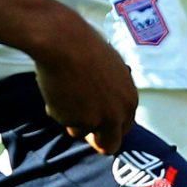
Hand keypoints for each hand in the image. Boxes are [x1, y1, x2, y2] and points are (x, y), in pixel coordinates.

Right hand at [27, 13, 138, 155]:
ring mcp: (96, 120)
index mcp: (129, 100)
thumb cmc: (85, 46)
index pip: (124, 128)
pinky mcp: (74, 122)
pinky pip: (62, 120)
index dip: (110, 127)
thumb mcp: (112, 69)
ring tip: (65, 90)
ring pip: (80, 131)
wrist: (63, 41)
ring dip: (70, 118)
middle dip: (95, 140)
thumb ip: (113, 92)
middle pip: (108, 145)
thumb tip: (107, 103)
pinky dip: (57, 109)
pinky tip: (56, 87)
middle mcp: (117, 114)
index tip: (98, 123)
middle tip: (81, 127)